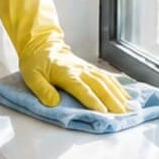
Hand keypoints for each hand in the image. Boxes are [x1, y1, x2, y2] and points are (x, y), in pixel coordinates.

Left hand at [0, 0, 133, 113]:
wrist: (41, 44)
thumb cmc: (35, 61)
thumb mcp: (31, 75)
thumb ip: (42, 89)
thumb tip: (53, 103)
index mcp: (66, 73)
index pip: (81, 88)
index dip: (92, 100)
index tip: (102, 111)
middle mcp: (80, 70)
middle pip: (99, 85)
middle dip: (111, 100)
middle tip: (121, 114)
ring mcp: (87, 68)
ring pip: (106, 81)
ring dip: (118, 94)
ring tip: (127, 107)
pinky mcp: (90, 68)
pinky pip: (107, 77)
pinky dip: (118, 86)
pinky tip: (125, 95)